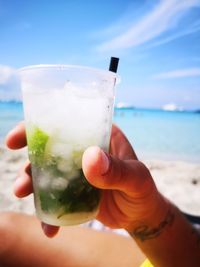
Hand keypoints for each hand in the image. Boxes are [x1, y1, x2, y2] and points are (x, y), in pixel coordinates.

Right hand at [6, 122, 164, 235]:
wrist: (140, 214)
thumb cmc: (142, 190)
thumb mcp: (137, 179)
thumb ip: (118, 170)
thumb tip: (91, 158)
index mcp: (98, 136)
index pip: (67, 124)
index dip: (38, 127)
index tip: (16, 139)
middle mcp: (83, 150)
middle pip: (49, 149)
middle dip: (29, 164)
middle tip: (20, 184)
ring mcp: (76, 171)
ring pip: (46, 174)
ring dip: (32, 186)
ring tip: (26, 198)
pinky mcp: (73, 191)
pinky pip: (54, 198)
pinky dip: (47, 212)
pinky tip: (50, 228)